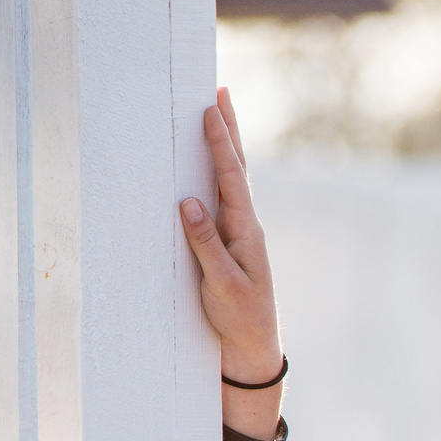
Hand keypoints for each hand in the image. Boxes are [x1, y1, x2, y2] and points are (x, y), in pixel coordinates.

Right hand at [178, 88, 281, 381]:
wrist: (253, 348)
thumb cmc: (239, 318)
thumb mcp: (223, 284)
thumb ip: (206, 244)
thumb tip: (188, 202)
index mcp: (246, 231)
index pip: (232, 179)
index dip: (220, 144)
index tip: (211, 110)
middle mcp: (245, 225)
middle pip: (236, 168)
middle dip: (227, 130)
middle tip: (219, 91)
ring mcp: (238, 232)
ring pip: (229, 180)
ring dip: (223, 146)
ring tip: (216, 112)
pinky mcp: (228, 242)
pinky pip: (220, 198)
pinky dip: (215, 173)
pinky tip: (209, 161)